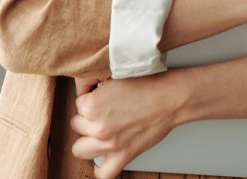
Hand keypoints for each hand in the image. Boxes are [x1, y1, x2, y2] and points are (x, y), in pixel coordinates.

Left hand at [70, 72, 185, 178]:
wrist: (169, 98)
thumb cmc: (145, 84)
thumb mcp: (112, 77)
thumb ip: (93, 84)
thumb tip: (83, 87)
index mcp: (92, 105)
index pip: (78, 104)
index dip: (89, 99)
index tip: (100, 97)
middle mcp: (98, 126)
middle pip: (77, 125)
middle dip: (87, 119)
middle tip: (102, 113)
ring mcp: (110, 143)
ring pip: (80, 150)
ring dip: (87, 141)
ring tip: (97, 133)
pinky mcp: (124, 155)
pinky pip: (104, 173)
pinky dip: (100, 170)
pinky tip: (101, 161)